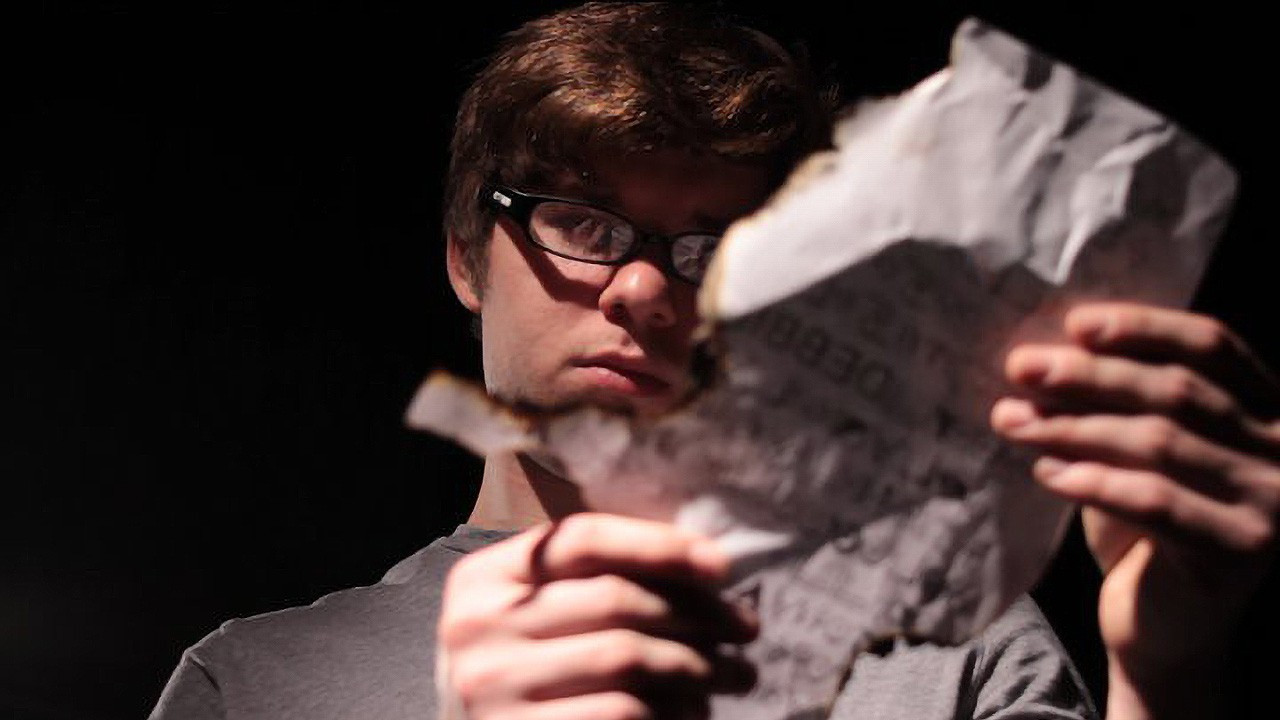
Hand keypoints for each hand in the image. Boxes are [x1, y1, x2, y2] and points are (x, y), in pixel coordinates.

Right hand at [436, 513, 757, 719]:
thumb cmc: (527, 667)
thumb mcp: (536, 611)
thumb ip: (591, 578)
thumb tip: (703, 562)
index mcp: (483, 577)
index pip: (583, 539)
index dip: (659, 545)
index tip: (722, 565)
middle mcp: (476, 627)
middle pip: (614, 599)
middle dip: (697, 612)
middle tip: (745, 627)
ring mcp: (491, 688)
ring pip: (626, 660)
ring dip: (698, 666)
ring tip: (737, 673)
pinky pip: (621, 715)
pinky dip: (672, 712)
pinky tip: (697, 711)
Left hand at [991, 303, 1279, 717]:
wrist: (1164, 630)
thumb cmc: (1140, 528)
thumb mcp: (1131, 452)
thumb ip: (1114, 405)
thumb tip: (1043, 355)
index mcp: (1268, 409)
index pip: (1213, 346)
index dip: (1144, 328)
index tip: (1075, 324)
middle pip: (1178, 390)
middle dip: (1089, 374)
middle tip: (1021, 367)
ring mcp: (1273, 501)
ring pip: (1159, 442)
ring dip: (1074, 425)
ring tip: (1012, 419)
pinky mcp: (1242, 550)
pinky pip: (1156, 501)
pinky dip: (1094, 481)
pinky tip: (1046, 472)